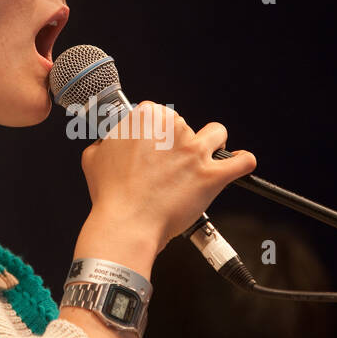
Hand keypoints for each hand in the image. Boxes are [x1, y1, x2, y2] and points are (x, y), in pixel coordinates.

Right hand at [80, 101, 256, 249]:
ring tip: (202, 162)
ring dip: (212, 145)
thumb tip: (110, 143)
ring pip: (217, 134)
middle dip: (180, 143)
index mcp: (145, 117)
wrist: (127, 224)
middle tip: (168, 167)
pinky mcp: (212, 174)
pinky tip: (239, 164)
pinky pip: (242, 161)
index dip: (155, 133)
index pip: (158, 113)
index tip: (153, 148)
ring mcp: (194, 151)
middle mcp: (173, 128)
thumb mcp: (94, 158)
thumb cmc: (111, 195)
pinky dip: (242, 162)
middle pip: (186, 125)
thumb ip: (107, 142)